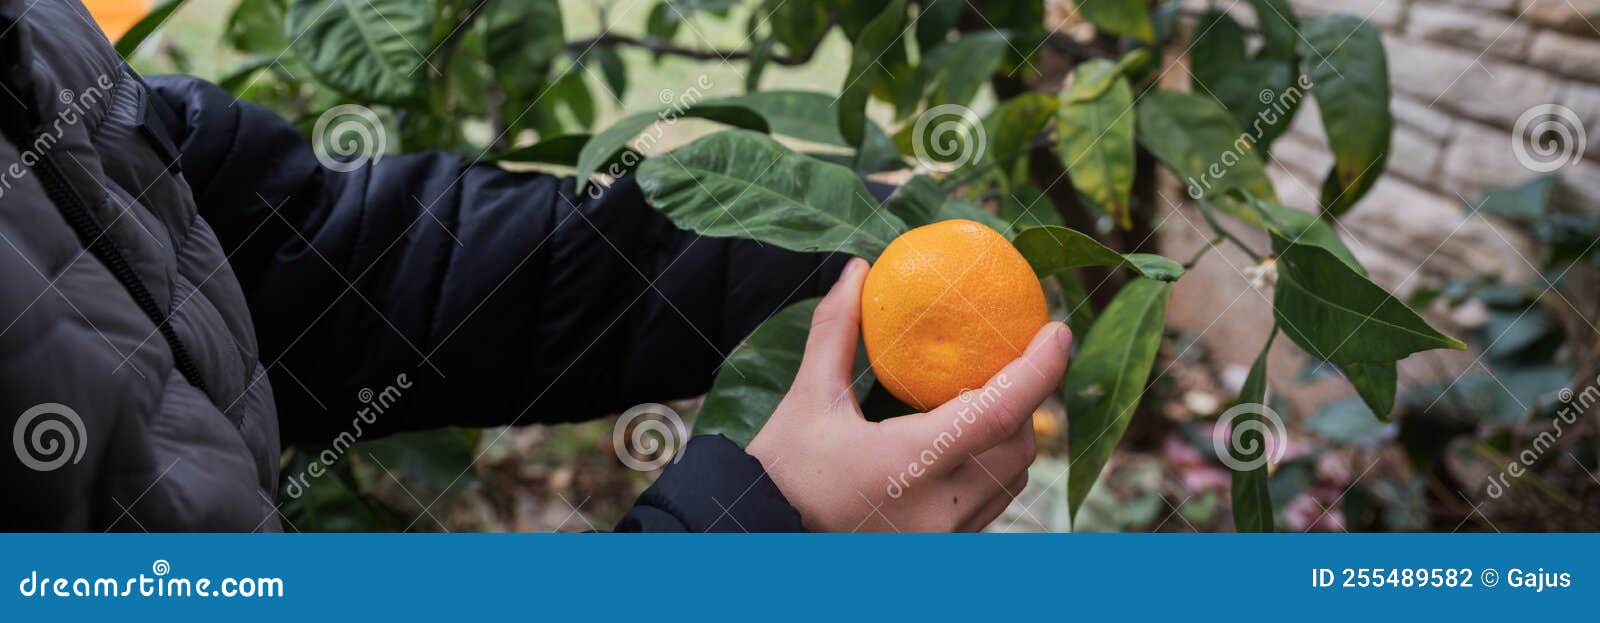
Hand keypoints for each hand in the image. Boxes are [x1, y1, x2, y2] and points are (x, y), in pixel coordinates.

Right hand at [746, 257, 1071, 531]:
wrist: (761, 540)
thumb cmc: (782, 471)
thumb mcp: (808, 399)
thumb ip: (836, 332)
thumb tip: (857, 270)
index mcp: (909, 464)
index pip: (1000, 412)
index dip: (1040, 369)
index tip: (1058, 330)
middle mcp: (940, 508)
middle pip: (1017, 446)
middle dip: (1023, 403)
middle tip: (1011, 362)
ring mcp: (945, 538)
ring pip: (1010, 481)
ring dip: (1008, 439)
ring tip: (982, 401)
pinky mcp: (942, 552)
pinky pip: (989, 507)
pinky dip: (989, 471)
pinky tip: (961, 447)